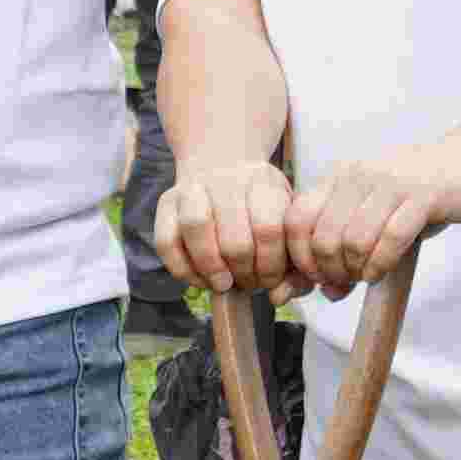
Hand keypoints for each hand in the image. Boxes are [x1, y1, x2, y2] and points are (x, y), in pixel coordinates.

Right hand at [156, 156, 300, 294]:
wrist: (223, 163)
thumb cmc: (261, 205)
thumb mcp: (287, 221)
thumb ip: (294, 263)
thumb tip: (279, 296)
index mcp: (264, 182)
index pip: (268, 230)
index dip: (270, 266)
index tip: (270, 280)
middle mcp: (227, 180)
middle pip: (233, 238)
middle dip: (242, 273)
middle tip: (247, 283)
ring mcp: (193, 188)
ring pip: (196, 228)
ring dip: (210, 268)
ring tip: (222, 283)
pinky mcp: (166, 202)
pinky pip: (166, 241)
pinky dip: (182, 269)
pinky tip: (200, 279)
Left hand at [290, 125, 460, 286]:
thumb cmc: (420, 192)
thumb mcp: (377, 213)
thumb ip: (348, 248)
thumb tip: (328, 291)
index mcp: (340, 177)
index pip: (296, 219)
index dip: (300, 257)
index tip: (316, 277)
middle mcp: (359, 175)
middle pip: (323, 237)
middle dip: (331, 271)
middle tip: (345, 282)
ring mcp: (391, 183)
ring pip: (355, 240)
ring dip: (357, 270)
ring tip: (366, 276)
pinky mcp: (424, 195)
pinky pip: (391, 238)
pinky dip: (381, 264)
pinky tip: (381, 272)